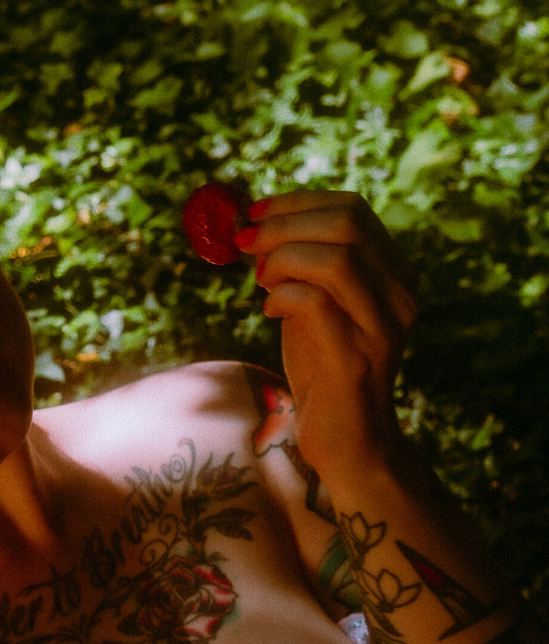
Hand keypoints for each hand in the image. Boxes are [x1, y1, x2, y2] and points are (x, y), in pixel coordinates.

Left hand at [235, 190, 415, 483]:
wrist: (346, 440)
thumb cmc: (322, 369)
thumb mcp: (313, 306)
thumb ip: (300, 267)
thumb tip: (255, 227)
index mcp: (394, 273)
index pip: (352, 209)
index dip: (296, 203)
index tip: (253, 213)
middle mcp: (399, 294)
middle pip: (346, 225)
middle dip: (283, 226)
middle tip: (244, 244)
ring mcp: (382, 327)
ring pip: (335, 259)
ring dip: (282, 260)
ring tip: (260, 282)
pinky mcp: (355, 359)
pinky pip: (315, 303)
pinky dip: (282, 296)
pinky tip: (270, 312)